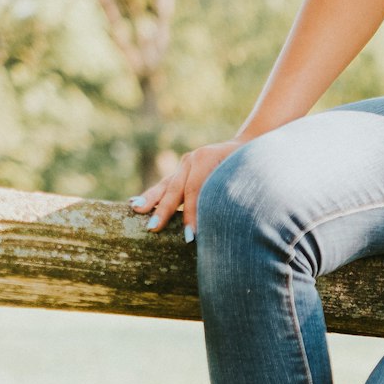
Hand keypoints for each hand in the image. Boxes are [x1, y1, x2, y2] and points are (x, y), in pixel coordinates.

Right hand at [129, 139, 243, 239]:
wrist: (244, 147)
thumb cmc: (247, 169)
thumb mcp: (243, 180)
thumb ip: (229, 196)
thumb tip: (222, 225)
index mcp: (207, 159)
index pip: (195, 190)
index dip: (191, 214)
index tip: (190, 236)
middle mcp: (192, 160)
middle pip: (175, 188)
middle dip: (163, 210)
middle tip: (152, 227)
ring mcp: (184, 164)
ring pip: (165, 185)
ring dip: (150, 199)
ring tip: (135, 209)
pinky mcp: (181, 170)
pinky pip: (165, 185)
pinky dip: (152, 196)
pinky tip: (136, 204)